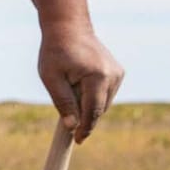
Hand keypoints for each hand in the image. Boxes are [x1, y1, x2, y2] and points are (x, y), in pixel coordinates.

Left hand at [37, 19, 123, 142]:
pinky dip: (92, 97)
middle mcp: (113, 75)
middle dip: (84, 117)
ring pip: (102, 103)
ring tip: (70, 88)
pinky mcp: (118, 73)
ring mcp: (118, 73)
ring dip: (87, 106)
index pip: (93, 111)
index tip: (77, 141)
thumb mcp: (51, 78)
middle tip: (67, 120)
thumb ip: (63, 102)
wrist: (69, 28)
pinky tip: (79, 85)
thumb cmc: (56, 52)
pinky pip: (104, 95)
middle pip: (99, 109)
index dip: (85, 128)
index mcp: (98, 76)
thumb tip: (72, 126)